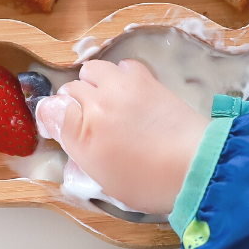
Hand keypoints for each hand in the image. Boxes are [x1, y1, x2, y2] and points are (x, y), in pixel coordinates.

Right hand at [36, 59, 208, 213]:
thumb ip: (79, 153)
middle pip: (73, 88)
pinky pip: (124, 66)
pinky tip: (130, 92)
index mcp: (83, 132)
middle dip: (75, 101)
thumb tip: (61, 130)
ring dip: (95, 81)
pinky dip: (121, 75)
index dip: (58, 119)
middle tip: (90, 120)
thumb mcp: (105, 182)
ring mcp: (123, 86)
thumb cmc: (149, 182)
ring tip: (107, 100)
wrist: (195, 164)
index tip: (67, 130)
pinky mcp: (147, 79)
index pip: (52, 110)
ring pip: (95, 69)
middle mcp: (97, 102)